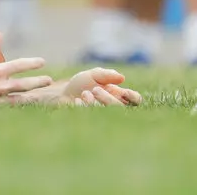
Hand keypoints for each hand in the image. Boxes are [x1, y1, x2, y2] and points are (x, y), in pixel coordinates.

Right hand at [0, 33, 51, 103]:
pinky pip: (9, 107)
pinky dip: (19, 105)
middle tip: (49, 80)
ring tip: (42, 95)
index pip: (19, 65)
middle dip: (38, 82)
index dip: (32, 63)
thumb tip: (0, 34)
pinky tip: (26, 105)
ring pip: (20, 98)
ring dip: (32, 96)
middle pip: (24, 84)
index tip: (42, 61)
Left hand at [9, 67, 140, 106]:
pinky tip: (76, 101)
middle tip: (94, 89)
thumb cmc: (81, 84)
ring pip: (106, 112)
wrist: (62, 94)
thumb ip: (107, 74)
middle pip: (119, 107)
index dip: (134, 97)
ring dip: (94, 102)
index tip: (125, 93)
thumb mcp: (93, 75)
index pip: (134, 100)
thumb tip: (122, 78)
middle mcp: (113, 106)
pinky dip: (84, 106)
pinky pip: (93, 117)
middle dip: (107, 98)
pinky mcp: (92, 122)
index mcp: (118, 94)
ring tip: (84, 94)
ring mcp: (103, 115)